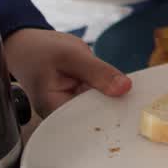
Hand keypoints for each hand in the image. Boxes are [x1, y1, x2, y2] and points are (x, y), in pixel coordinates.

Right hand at [3, 29, 131, 116]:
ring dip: (116, 101)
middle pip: (95, 119)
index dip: (112, 117)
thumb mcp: (72, 55)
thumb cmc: (42, 50)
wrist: (29, 46)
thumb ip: (97, 72)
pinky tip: (122, 90)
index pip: (87, 122)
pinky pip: (99, 99)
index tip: (133, 110)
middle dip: (117, 109)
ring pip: (100, 108)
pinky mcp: (79, 99)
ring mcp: (71, 107)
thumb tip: (124, 88)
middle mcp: (62, 114)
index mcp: (54, 108)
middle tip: (139, 103)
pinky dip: (110, 93)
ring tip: (133, 98)